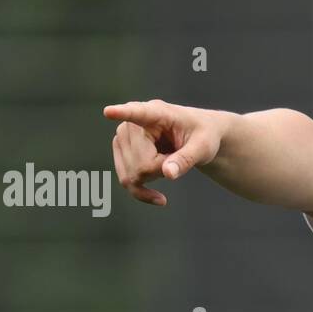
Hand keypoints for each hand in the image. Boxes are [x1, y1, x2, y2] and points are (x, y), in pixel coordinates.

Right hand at [103, 99, 225, 205]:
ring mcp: (123, 137)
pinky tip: (160, 199)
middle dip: (161, 171)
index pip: (138, 113)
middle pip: (139, 164)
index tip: (109, 112)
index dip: (122, 113)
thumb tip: (167, 174)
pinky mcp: (121, 151)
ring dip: (154, 178)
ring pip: (131, 175)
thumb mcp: (203, 147)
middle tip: (177, 159)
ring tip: (170, 163)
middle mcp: (133, 123)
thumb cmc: (203, 135)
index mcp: (157, 113)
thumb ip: (187, 159)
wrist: (197, 137)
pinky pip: (126, 180)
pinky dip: (142, 193)